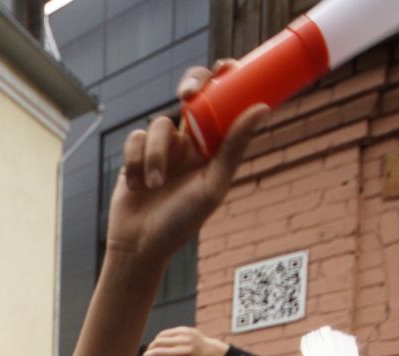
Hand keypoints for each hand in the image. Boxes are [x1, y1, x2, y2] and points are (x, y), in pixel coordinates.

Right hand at [104, 63, 264, 274]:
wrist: (140, 245)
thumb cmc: (181, 222)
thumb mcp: (213, 184)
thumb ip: (234, 146)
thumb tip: (263, 108)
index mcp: (214, 146)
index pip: (223, 100)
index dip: (225, 78)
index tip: (228, 67)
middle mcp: (190, 142)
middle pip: (192, 93)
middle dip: (190, 85)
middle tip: (187, 95)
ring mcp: (162, 147)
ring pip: (159, 124)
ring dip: (155, 155)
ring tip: (153, 186)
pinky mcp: (135, 154)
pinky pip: (135, 138)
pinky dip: (136, 160)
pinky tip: (137, 185)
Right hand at [139, 326, 229, 355]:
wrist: (205, 353)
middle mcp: (185, 354)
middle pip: (159, 353)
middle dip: (147, 355)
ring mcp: (185, 341)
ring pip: (159, 341)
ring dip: (151, 347)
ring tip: (152, 351)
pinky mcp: (184, 331)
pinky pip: (163, 334)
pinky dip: (158, 339)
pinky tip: (158, 343)